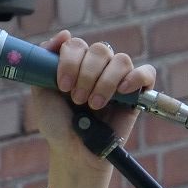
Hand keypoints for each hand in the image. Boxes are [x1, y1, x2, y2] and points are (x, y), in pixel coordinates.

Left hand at [29, 31, 155, 178]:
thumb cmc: (57, 125)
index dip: (70, 61)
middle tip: (77, 99)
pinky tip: (121, 92)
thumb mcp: (41, 93)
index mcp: (76, 63)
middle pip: (100, 50)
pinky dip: (135, 78)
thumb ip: (44, 63)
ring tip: (94, 105)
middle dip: (86, 75)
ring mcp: (118, 79)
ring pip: (120, 60)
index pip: (77, 44)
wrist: (74, 152)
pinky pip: (146, 72)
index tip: (62, 86)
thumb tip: (64, 34)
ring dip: (105, 82)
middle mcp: (98, 67)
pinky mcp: (137, 93)